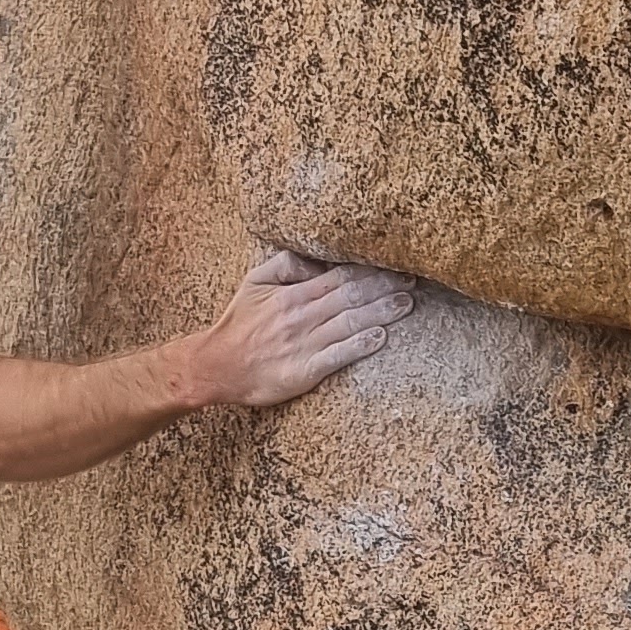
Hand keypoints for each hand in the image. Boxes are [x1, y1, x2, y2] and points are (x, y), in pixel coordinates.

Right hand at [194, 250, 414, 412]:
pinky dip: (360, 345)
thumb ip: (286, 265)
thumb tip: (317, 259)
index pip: (339, 277)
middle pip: (351, 297)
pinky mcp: (305, 370)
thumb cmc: (239, 324)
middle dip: (384, 287)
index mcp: (293, 294)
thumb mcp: (255, 282)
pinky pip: (338, 356)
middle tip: (413, 280)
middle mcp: (302, 316)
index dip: (370, 270)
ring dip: (381, 313)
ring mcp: (305, 344)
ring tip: (407, 304)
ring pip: (350, 323)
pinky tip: (381, 337)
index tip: (395, 264)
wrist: (218, 366)